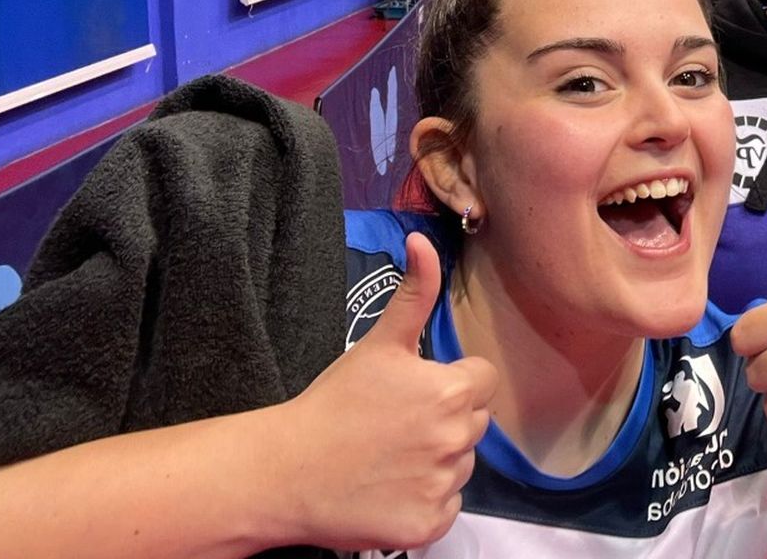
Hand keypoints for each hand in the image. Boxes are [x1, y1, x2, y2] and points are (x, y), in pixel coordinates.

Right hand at [274, 233, 497, 550]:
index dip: (452, 382)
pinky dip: (424, 500)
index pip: (482, 381)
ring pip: (462, 465)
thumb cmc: (333, 403)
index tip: (416, 391)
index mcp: (451, 391)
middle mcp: (456, 439)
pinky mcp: (428, 525)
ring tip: (389, 455)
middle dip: (446, 420)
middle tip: (397, 424)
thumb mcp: (378, 344)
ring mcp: (442, 486)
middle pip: (475, 423)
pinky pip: (447, 507)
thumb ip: (414, 292)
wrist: (284, 472)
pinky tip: (389, 488)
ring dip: (436, 461)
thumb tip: (422, 240)